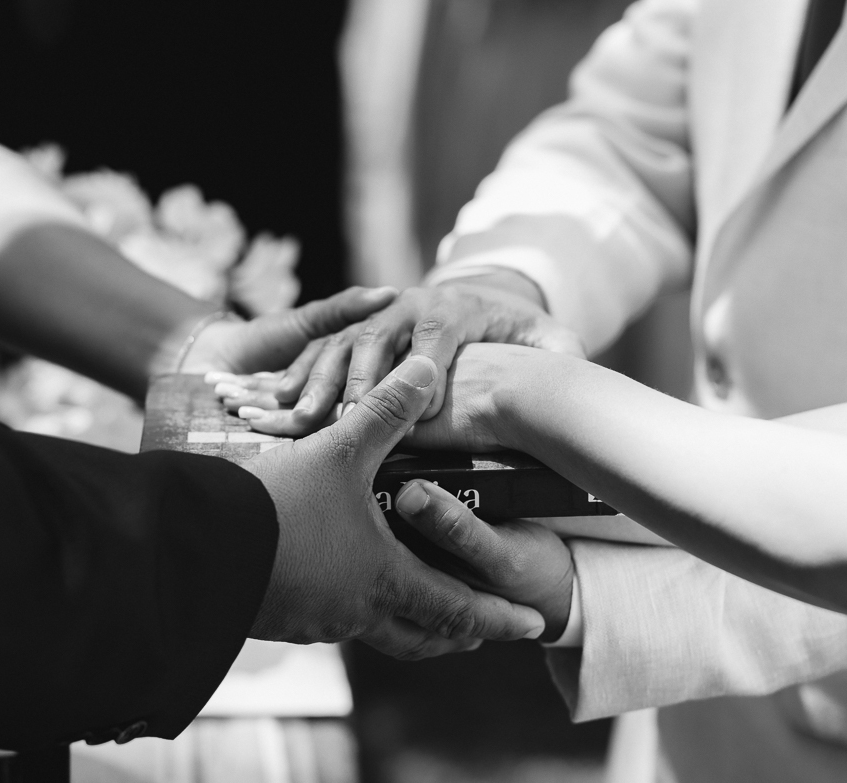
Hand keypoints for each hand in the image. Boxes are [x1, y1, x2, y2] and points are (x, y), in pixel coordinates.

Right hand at [221, 271, 583, 435]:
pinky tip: (275, 410)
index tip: (417, 418)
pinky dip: (296, 380)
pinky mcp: (350, 330)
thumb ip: (558, 351)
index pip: (436, 339)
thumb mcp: (544, 335)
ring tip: (302, 421)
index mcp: (453, 308)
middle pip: (377, 341)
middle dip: (361, 381)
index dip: (424, 374)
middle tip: (350, 423)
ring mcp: (374, 316)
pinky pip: (316, 352)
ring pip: (339, 347)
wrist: (479, 296)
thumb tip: (571, 372)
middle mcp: (407, 306)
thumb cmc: (511, 330)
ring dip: (319, 383)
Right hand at [243, 354, 546, 657]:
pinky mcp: (280, 619)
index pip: (459, 610)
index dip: (499, 618)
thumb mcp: (340, 451)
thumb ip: (387, 410)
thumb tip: (429, 366)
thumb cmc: (279, 504)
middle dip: (457, 633)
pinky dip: (357, 611)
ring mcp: (315, 622)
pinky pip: (333, 623)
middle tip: (482, 631)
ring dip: (408, 624)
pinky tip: (347, 586)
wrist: (194, 548)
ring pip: (376, 633)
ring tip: (421, 606)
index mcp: (384, 579)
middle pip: (421, 637)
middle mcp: (355, 612)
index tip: (535, 626)